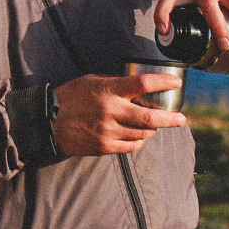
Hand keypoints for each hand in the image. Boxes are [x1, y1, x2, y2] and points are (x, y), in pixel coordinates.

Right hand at [52, 72, 187, 156]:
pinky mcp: (104, 147)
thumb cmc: (70, 97)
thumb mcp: (92, 82)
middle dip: (170, 119)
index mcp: (108, 91)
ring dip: (153, 130)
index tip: (177, 83)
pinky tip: (140, 137)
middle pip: (150, 118)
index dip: (163, 83)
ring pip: (142, 134)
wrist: (47, 121)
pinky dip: (140, 141)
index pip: (142, 84)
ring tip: (156, 126)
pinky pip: (131, 146)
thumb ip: (115, 85)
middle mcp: (110, 111)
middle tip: (181, 119)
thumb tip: (138, 89)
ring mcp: (108, 131)